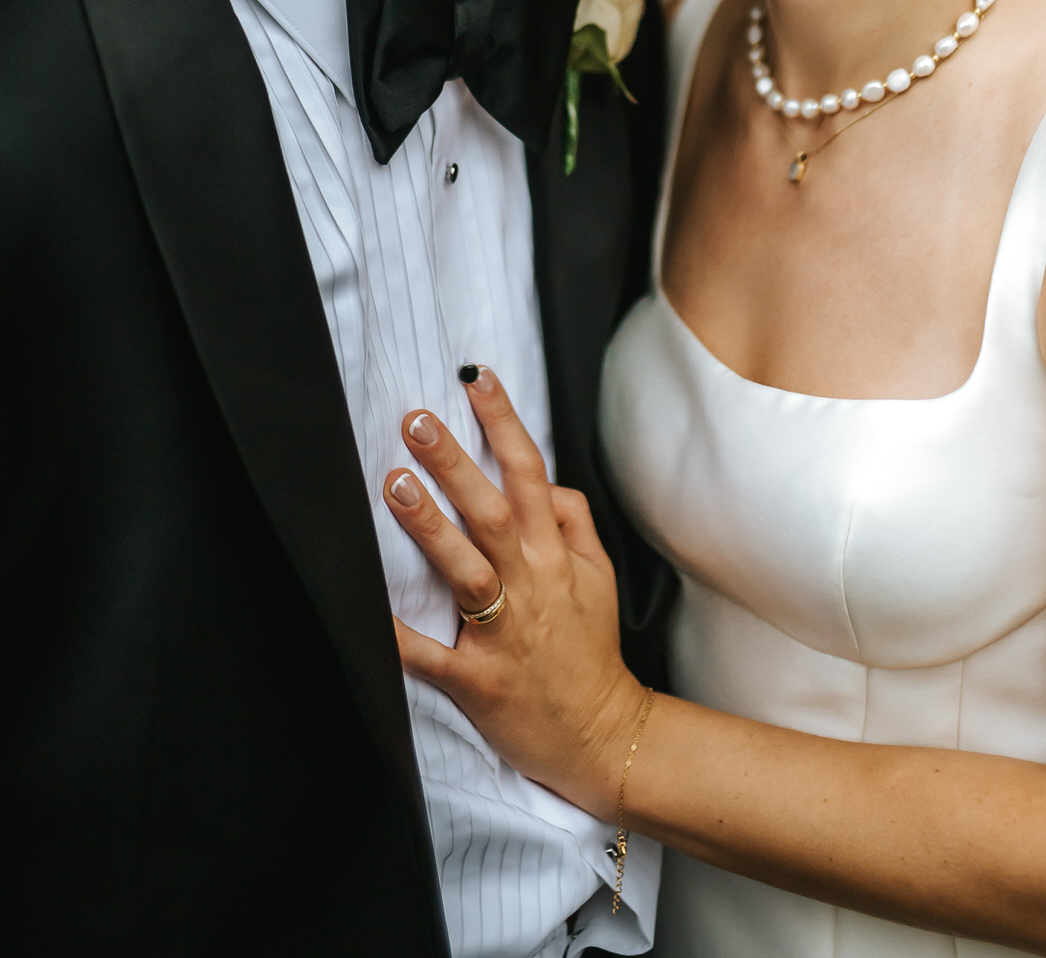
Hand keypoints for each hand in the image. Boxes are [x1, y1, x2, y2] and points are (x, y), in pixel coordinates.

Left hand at [384, 367, 643, 817]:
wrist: (604, 736)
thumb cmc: (591, 652)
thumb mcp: (600, 577)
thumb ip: (574, 523)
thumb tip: (547, 482)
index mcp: (556, 555)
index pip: (530, 474)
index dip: (504, 423)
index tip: (476, 381)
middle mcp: (532, 584)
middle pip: (493, 511)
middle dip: (454, 464)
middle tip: (416, 422)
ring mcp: (505, 632)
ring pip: (467, 569)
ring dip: (430, 526)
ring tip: (395, 483)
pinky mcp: (480, 680)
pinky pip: (434, 655)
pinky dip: (402, 636)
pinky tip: (369, 610)